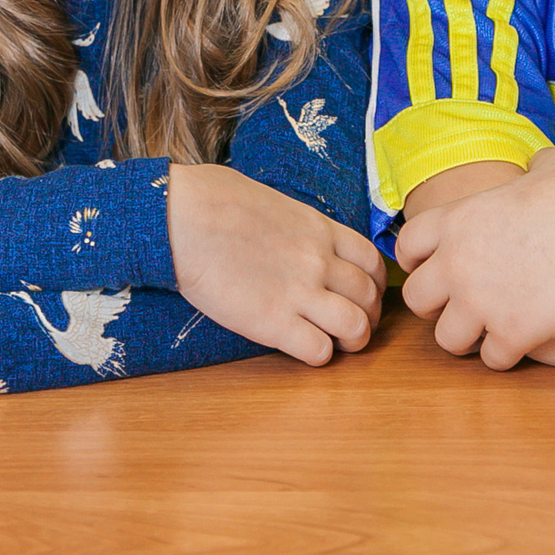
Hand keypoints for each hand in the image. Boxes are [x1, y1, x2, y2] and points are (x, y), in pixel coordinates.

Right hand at [166, 162, 384, 365]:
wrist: (181, 216)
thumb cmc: (214, 199)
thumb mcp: (273, 201)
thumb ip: (297, 224)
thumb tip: (295, 234)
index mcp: (320, 229)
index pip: (373, 262)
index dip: (374, 285)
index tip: (361, 294)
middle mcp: (319, 261)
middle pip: (370, 298)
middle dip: (368, 316)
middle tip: (351, 324)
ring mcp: (299, 292)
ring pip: (357, 327)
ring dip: (353, 340)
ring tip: (336, 342)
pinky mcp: (273, 322)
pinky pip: (319, 351)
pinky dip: (319, 355)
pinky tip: (302, 346)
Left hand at [400, 147, 554, 368]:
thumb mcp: (551, 168)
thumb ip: (532, 170)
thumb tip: (542, 166)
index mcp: (456, 220)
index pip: (406, 246)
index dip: (418, 262)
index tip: (434, 271)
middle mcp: (457, 262)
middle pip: (416, 300)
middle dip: (438, 306)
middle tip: (464, 307)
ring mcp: (481, 301)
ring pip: (446, 340)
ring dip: (468, 338)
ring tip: (491, 332)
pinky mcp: (512, 332)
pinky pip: (492, 360)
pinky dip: (507, 355)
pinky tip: (524, 343)